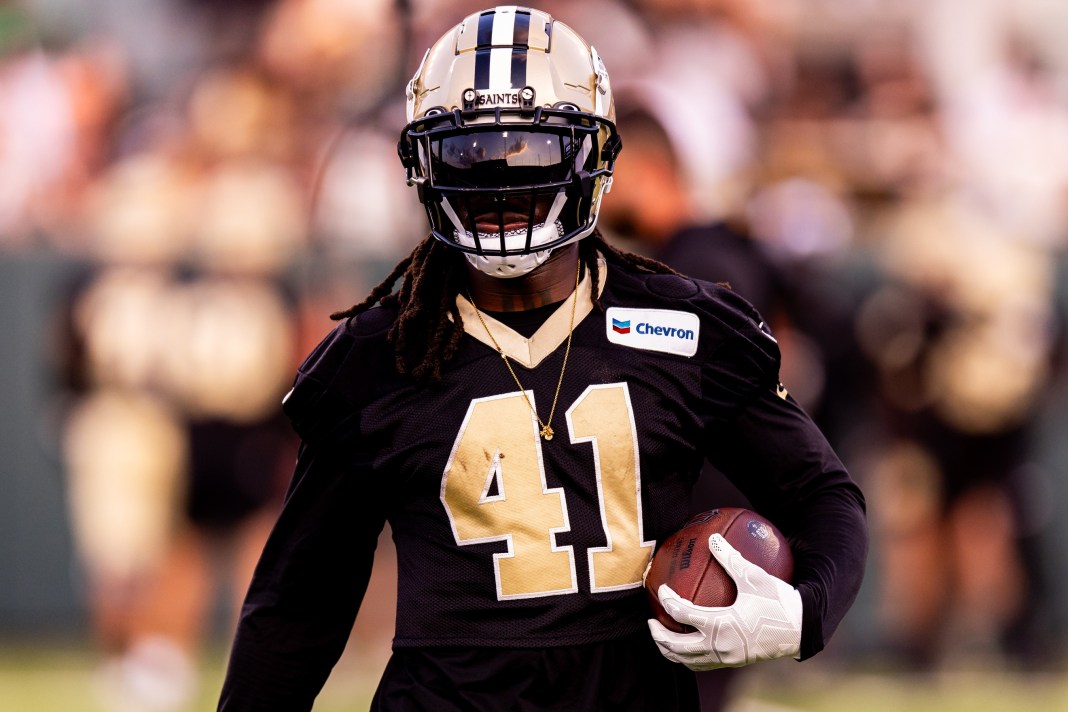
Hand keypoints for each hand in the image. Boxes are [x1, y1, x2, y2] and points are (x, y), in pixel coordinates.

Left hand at [647, 533, 801, 670]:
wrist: (801, 629)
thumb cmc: (778, 601)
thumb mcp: (754, 576)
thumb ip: (731, 558)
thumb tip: (713, 538)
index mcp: (722, 625)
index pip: (684, 614)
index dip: (668, 601)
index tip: (661, 589)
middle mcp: (721, 646)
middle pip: (678, 647)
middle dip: (659, 636)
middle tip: (651, 621)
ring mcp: (727, 658)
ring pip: (689, 661)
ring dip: (671, 651)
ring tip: (662, 637)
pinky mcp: (733, 662)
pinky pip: (703, 664)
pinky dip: (688, 657)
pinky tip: (687, 644)